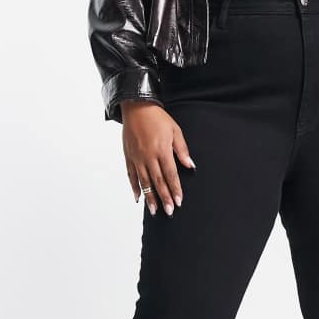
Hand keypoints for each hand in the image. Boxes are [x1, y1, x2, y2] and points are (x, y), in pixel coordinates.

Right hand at [120, 100, 194, 216]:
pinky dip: (135, 188)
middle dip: (164, 198)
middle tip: (169, 211)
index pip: (170, 174)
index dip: (175, 189)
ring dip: (150, 198)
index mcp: (161, 150)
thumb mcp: (175, 130)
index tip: (179, 201)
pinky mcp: (128, 156)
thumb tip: (190, 165)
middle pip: (158, 181)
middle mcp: (148, 156)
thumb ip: (182, 149)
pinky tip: (139, 198)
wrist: (136, 106)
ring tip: (155, 211)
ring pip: (144, 182)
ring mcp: (137, 157)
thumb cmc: (157, 118)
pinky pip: (131, 175)